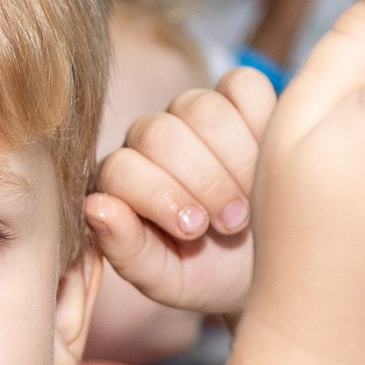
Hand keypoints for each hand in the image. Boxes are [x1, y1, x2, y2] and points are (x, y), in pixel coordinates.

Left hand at [86, 68, 277, 319]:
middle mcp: (150, 140)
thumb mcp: (169, 280)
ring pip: (201, 107)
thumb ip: (128, 251)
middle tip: (230, 223)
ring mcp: (193, 113)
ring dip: (235, 159)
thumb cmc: (210, 275)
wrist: (267, 267)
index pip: (121, 167)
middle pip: (159, 134)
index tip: (197, 232)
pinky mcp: (239, 96)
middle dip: (202, 182)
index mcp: (122, 182)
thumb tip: (96, 207)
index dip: (160, 197)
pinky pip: (244, 84)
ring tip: (251, 200)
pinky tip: (267, 159)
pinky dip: (261, 118)